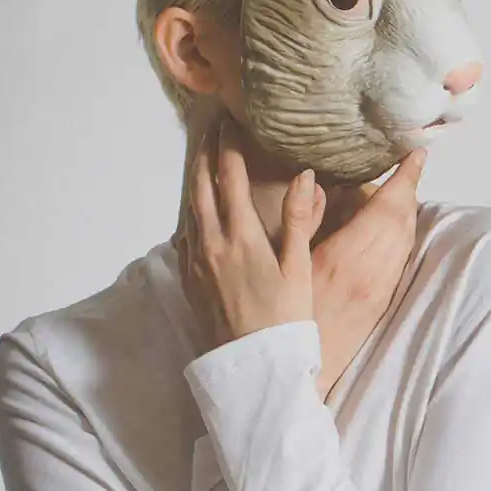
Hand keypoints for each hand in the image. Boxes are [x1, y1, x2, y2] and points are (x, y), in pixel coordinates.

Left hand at [177, 114, 325, 354]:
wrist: (252, 366)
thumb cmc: (284, 320)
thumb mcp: (298, 268)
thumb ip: (299, 219)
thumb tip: (304, 176)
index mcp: (240, 236)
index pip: (230, 178)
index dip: (229, 148)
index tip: (229, 124)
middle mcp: (211, 244)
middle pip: (202, 188)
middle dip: (206, 157)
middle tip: (211, 133)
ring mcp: (197, 264)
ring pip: (191, 211)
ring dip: (197, 183)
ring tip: (204, 165)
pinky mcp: (191, 282)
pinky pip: (186, 237)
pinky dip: (192, 215)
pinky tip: (198, 216)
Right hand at [310, 148, 426, 399]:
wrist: (301, 370)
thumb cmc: (286, 317)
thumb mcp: (287, 264)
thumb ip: (302, 219)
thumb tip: (313, 181)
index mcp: (349, 257)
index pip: (388, 208)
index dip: (406, 178)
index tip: (417, 153)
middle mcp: (374, 271)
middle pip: (403, 220)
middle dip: (407, 188)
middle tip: (406, 164)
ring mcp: (381, 287)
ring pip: (406, 239)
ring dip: (406, 211)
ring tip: (400, 188)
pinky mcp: (383, 300)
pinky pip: (401, 257)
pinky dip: (402, 234)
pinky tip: (391, 228)